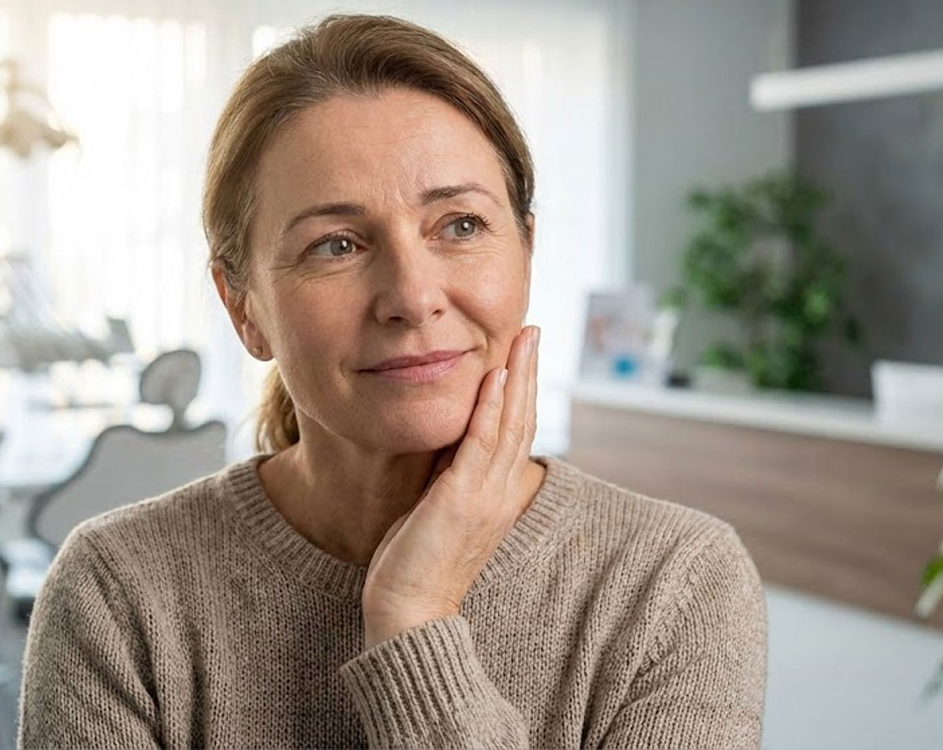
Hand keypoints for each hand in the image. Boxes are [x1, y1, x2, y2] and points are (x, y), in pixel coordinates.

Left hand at [360, 325, 540, 650]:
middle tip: (532, 330)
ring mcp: (486, 496)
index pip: (517, 431)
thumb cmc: (416, 565)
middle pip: (523, 419)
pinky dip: (491, 407)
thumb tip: (445, 442)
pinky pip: (482, 444)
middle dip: (529, 371)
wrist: (409, 612)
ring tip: (523, 338)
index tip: (522, 353)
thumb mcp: (438, 509)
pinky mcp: (462, 500)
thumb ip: (449, 476)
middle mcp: (501, 492)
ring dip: (518, 376)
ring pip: (511, 424)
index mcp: (498, 494)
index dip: (522, 390)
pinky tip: (495, 375)